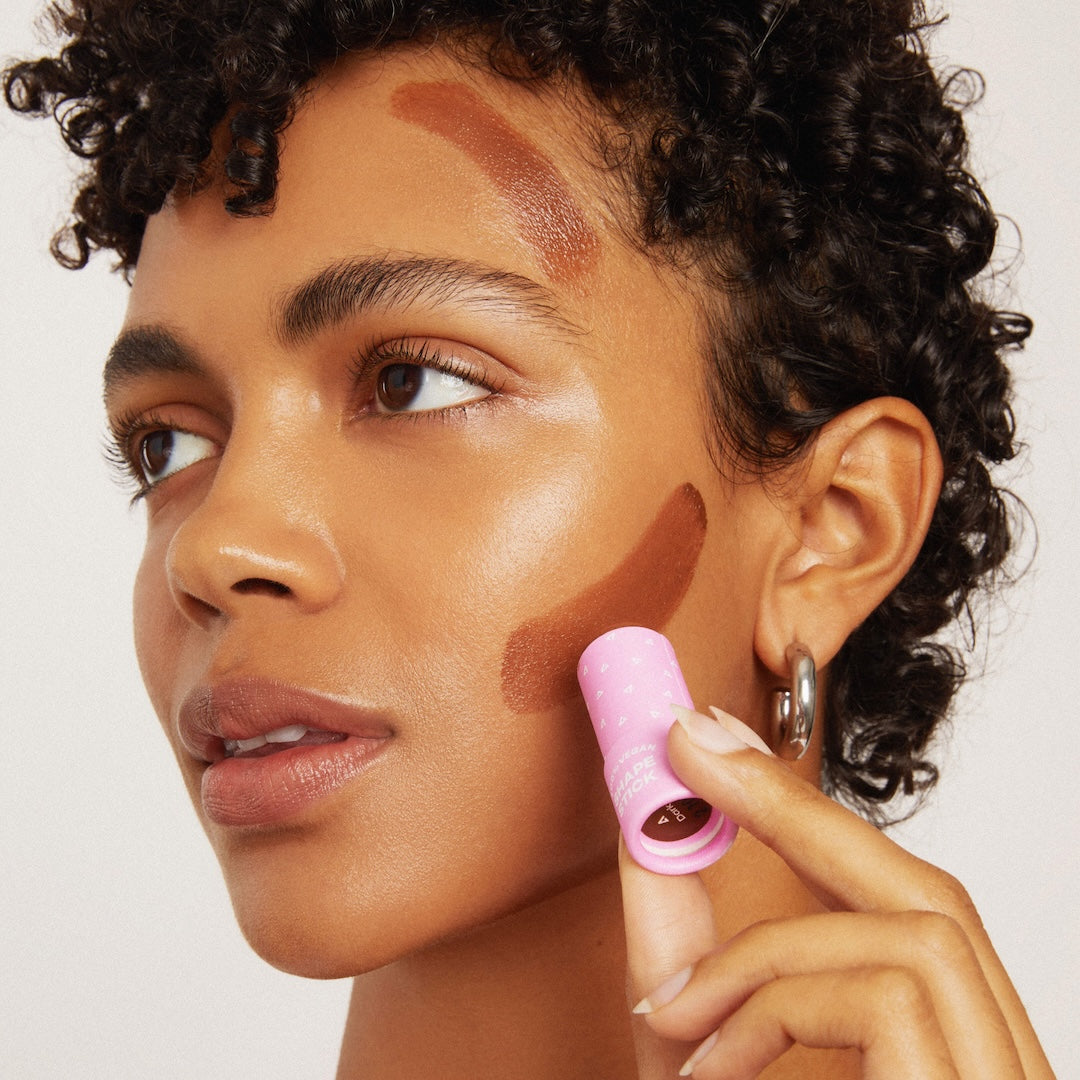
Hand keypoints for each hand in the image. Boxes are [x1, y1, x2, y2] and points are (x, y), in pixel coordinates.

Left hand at [620, 706, 1054, 1078]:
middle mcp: (990, 1064)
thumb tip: (650, 826)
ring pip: (914, 934)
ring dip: (767, 953)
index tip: (724, 743)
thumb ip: (681, 946)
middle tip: (693, 745)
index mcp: (937, 1047)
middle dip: (801, 810)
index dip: (814, 812)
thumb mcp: (700, 1050)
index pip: (903, 901)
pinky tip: (708, 1066)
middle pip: (932, 893)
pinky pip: (887, 995)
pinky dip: (772, 1006)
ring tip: (672, 1017)